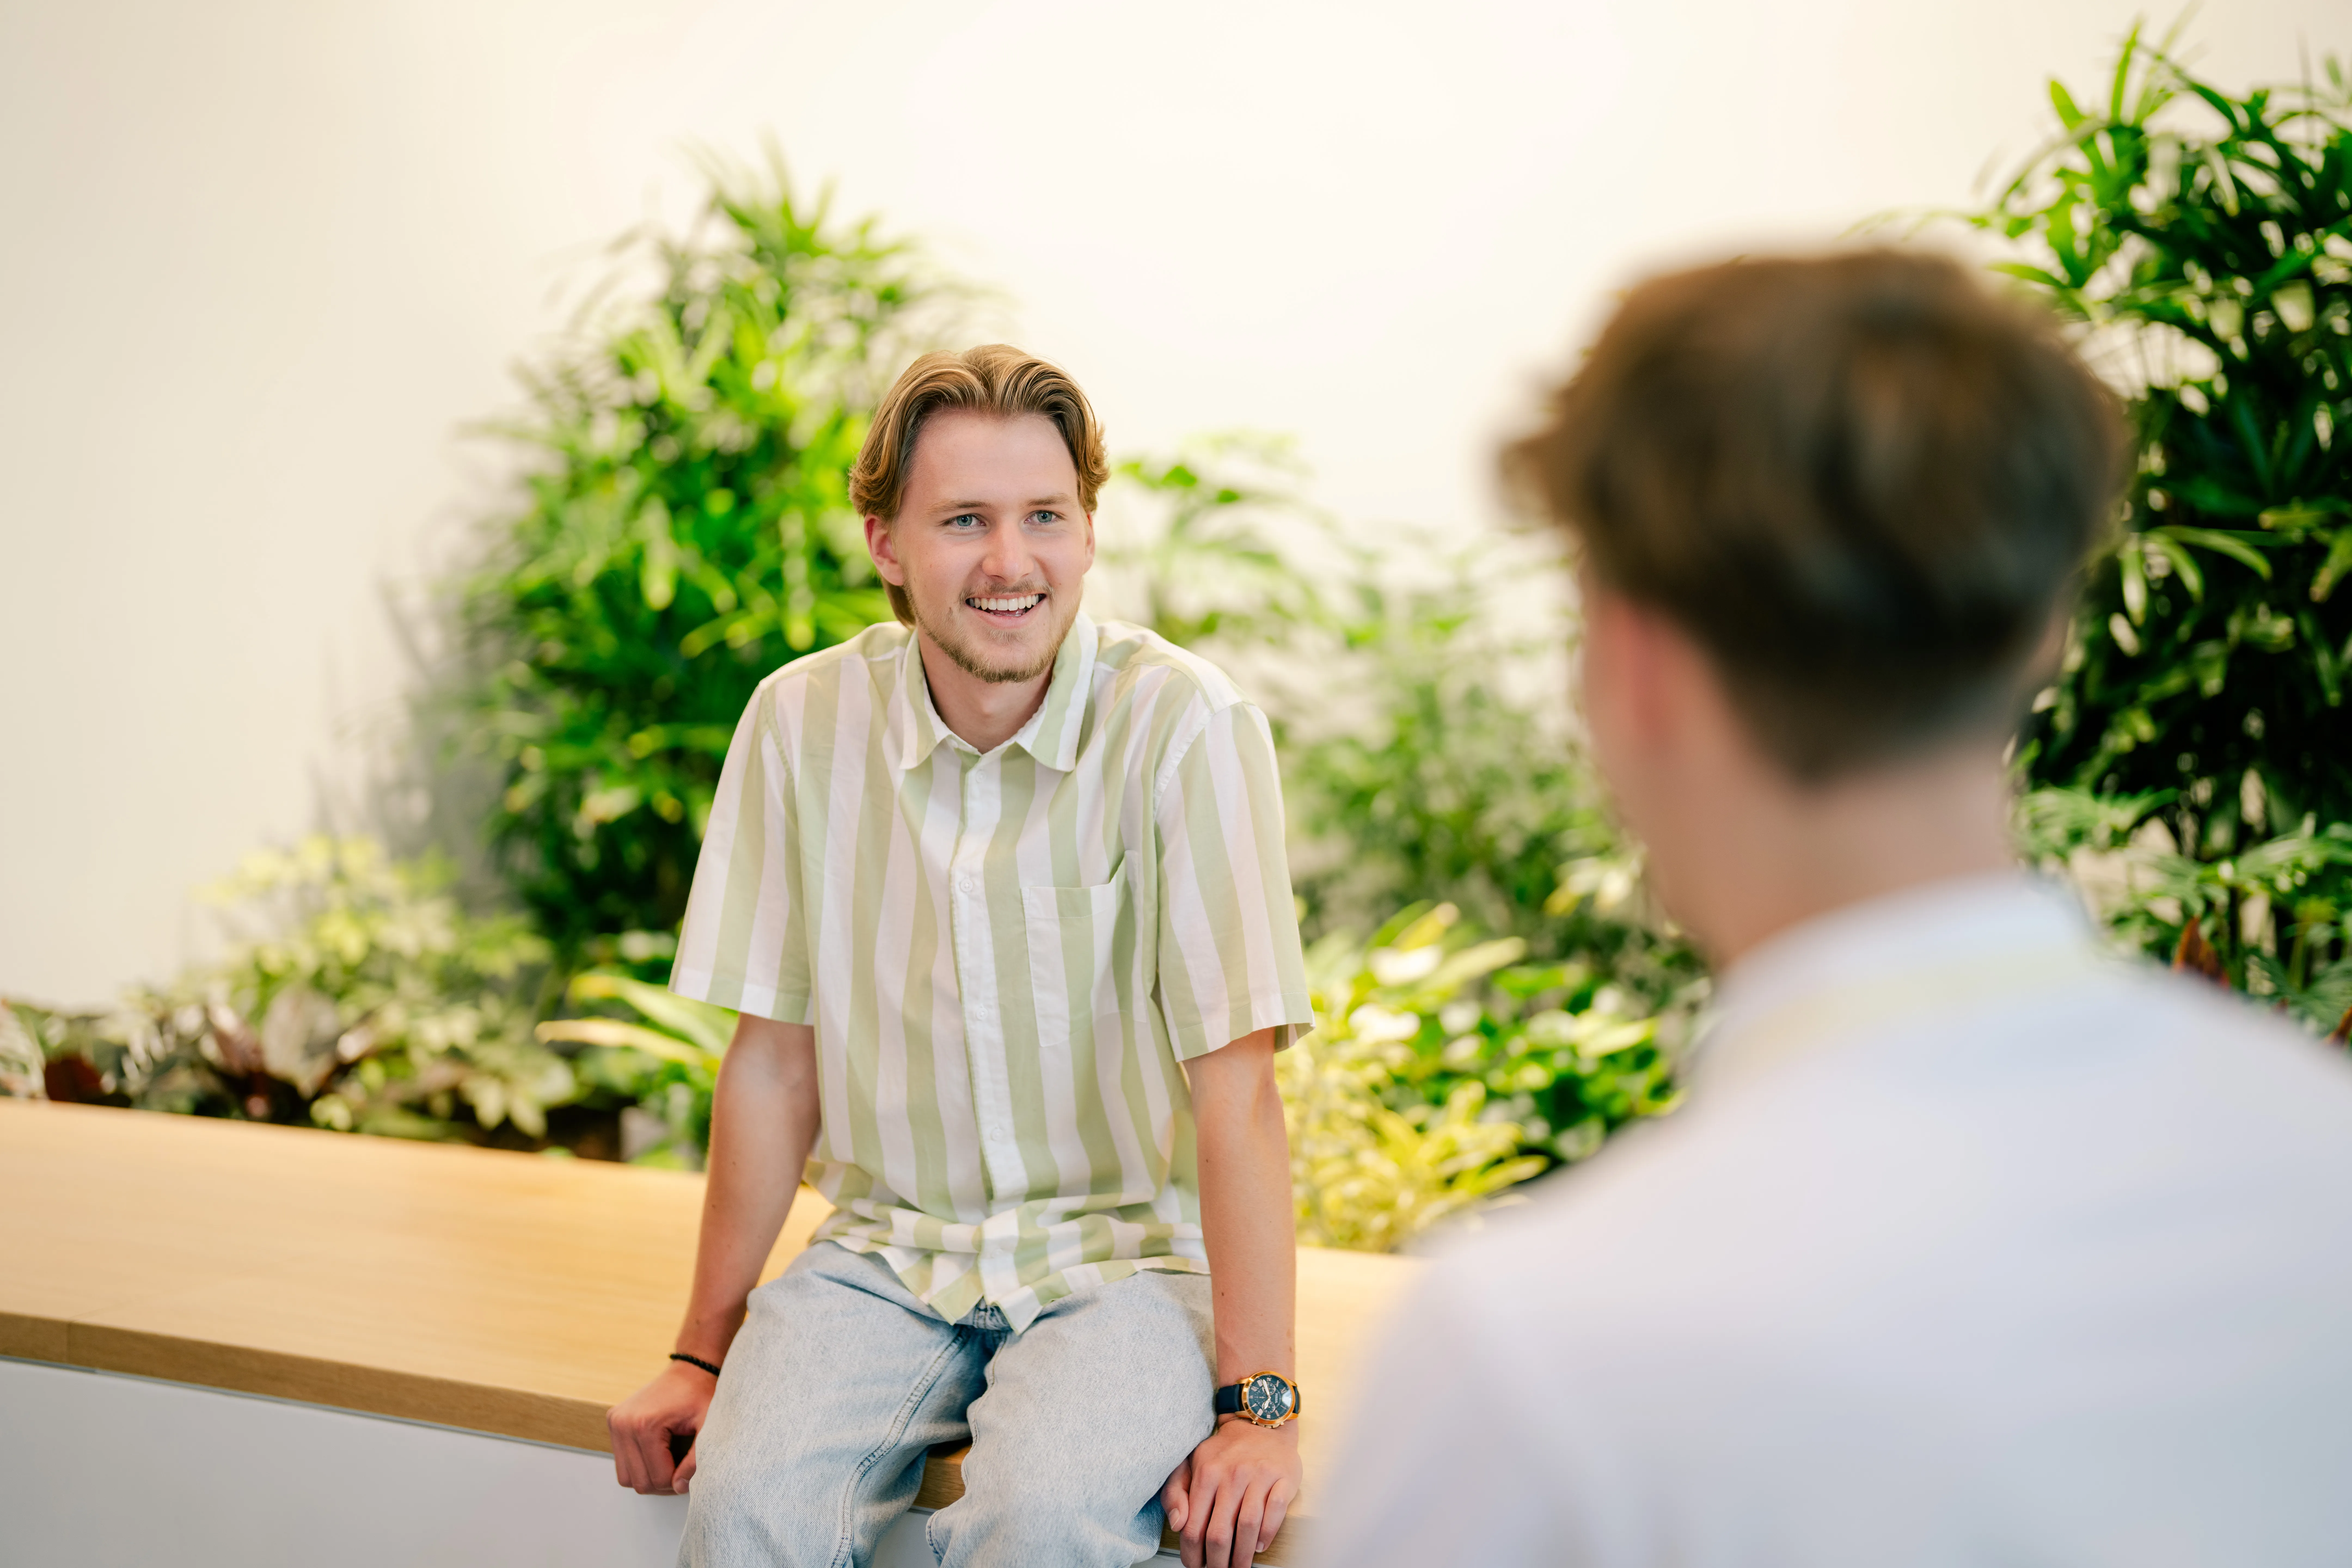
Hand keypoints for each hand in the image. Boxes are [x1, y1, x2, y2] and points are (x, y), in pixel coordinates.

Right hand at [608, 1359, 717, 1494]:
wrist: (690, 1369)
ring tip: (669, 1463)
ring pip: (626, 1477)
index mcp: (645, 1425)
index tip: (690, 1471)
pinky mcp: (613, 1421)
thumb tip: (679, 1488)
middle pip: (639, 1482)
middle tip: (681, 1471)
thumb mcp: (708, 1427)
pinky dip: (638, 1466)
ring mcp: (615, 1422)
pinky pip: (621, 1462)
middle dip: (663, 1483)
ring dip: (648, 1477)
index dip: (678, 1482)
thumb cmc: (701, 1395)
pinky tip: (657, 1453)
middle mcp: (624, 1424)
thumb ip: (696, 1461)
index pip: (658, 1478)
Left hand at [1162, 1415, 1301, 1567]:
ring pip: (1248, 1527)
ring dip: (1242, 1556)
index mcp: (1206, 1473)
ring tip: (1239, 1567)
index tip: (1195, 1566)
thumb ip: (1175, 1493)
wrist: (1260, 1424)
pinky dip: (1267, 1534)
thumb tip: (1176, 1524)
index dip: (1192, 1555)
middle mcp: (1232, 1475)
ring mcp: (1259, 1476)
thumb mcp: (1190, 1464)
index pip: (1193, 1527)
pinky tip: (1260, 1545)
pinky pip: (1275, 1512)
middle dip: (1217, 1562)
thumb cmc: (1223, 1452)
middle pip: (1220, 1534)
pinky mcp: (1283, 1477)